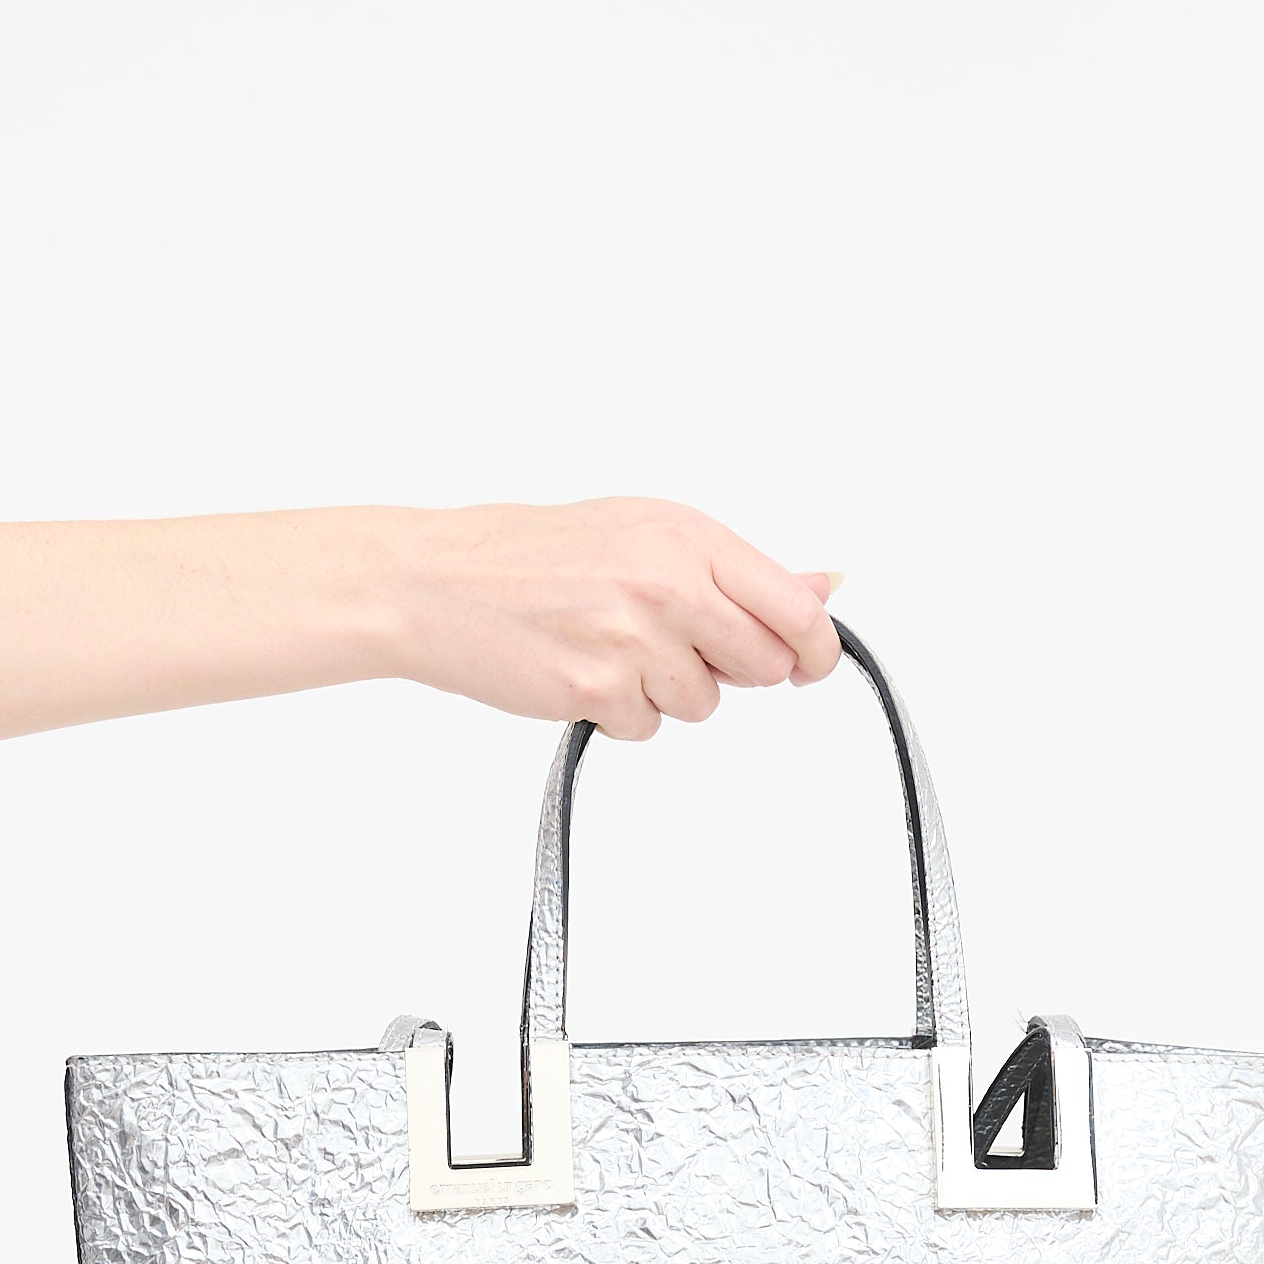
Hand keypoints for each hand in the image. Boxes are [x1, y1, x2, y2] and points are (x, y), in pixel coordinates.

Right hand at [378, 497, 842, 738]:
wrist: (438, 581)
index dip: (815, 648)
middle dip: (729, 670)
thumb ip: (738, 572)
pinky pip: (647, 727)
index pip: (792, 607)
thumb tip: (824, 587)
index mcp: (687, 536)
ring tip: (608, 648)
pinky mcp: (599, 689)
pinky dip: (619, 713)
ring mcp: (635, 639)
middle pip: (761, 666)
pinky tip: (579, 671)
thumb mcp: (644, 535)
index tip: (810, 664)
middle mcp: (669, 581)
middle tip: (671, 645)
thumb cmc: (535, 556)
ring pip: (703, 703)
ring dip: (665, 692)